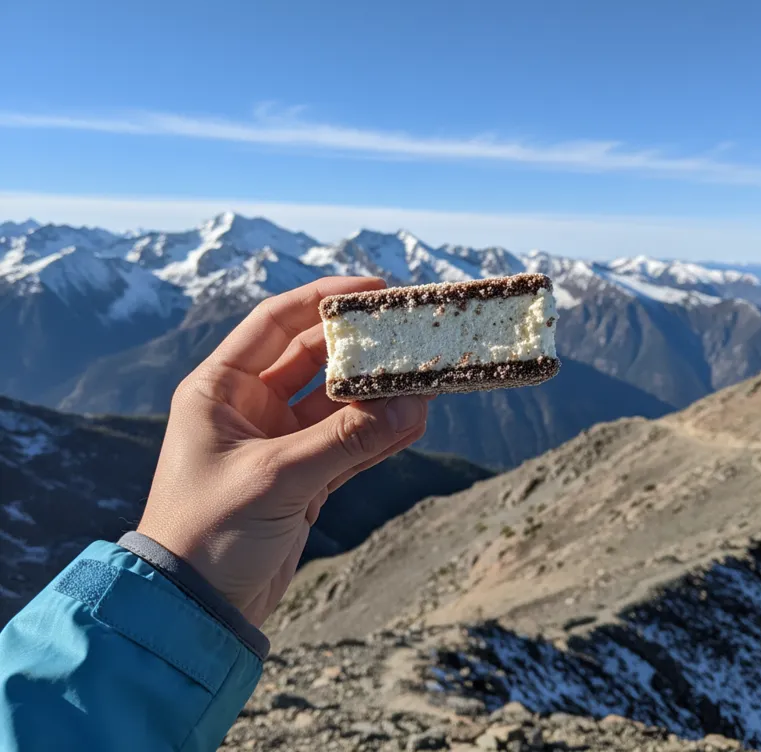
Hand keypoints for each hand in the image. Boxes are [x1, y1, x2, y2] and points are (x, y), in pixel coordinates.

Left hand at [137, 277, 428, 627]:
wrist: (196, 608)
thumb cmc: (209, 532)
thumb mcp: (277, 477)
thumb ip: (345, 440)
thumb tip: (412, 404)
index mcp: (221, 389)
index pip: (276, 322)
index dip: (323, 300)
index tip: (373, 289)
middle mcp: (250, 407)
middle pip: (315, 360)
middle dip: (362, 350)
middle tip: (412, 336)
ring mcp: (279, 443)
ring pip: (339, 405)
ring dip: (379, 396)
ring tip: (426, 381)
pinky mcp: (302, 478)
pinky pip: (348, 445)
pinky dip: (379, 435)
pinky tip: (413, 422)